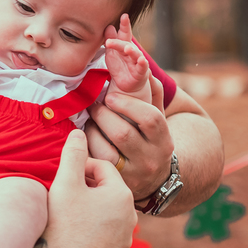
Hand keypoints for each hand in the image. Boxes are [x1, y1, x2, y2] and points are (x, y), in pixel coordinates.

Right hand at [43, 130, 135, 247]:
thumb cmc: (61, 224)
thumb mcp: (64, 183)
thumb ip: (72, 154)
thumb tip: (77, 132)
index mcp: (122, 195)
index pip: (101, 167)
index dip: (78, 166)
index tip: (60, 174)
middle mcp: (130, 217)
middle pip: (104, 189)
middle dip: (84, 186)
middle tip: (60, 192)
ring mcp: (123, 239)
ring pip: (104, 211)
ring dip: (87, 207)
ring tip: (64, 212)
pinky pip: (102, 232)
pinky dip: (89, 227)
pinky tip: (70, 232)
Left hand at [85, 74, 172, 200]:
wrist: (154, 181)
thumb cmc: (150, 139)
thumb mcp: (158, 119)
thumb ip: (153, 93)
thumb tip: (142, 64)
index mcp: (164, 140)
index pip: (151, 119)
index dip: (128, 105)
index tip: (110, 95)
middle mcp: (151, 159)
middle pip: (123, 134)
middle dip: (102, 115)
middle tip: (92, 105)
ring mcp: (133, 174)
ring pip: (105, 150)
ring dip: (91, 131)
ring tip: (88, 121)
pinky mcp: (114, 183)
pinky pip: (94, 163)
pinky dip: (85, 148)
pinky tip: (83, 139)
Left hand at [102, 15, 149, 100]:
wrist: (125, 84)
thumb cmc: (119, 66)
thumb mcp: (111, 53)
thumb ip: (110, 40)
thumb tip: (108, 26)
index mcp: (124, 45)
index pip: (124, 33)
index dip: (125, 25)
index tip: (124, 15)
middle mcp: (132, 51)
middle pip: (126, 44)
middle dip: (118, 42)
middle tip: (109, 42)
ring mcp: (137, 61)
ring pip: (135, 54)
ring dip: (132, 51)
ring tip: (127, 48)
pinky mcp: (141, 72)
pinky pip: (142, 66)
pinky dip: (142, 63)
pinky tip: (141, 60)